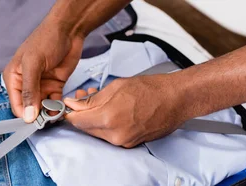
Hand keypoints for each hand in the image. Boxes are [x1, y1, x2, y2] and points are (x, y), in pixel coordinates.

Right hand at [3, 22, 84, 122]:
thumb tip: (27, 116)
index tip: (35, 123)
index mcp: (13, 78)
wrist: (68, 30)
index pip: (16, 105)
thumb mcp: (33, 64)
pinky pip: (54, 103)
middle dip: (38, 116)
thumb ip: (29, 90)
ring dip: (49, 113)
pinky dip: (58, 108)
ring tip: (57, 115)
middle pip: (29, 109)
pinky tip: (63, 109)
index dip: (25, 115)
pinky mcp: (55, 86)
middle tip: (48, 120)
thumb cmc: (46, 40)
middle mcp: (25, 84)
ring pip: (42, 108)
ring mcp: (41, 86)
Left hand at [64, 75, 186, 147]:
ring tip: (100, 101)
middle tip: (84, 98)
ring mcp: (124, 141)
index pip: (77, 121)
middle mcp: (116, 135)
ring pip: (98, 132)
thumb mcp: (116, 86)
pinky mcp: (131, 143)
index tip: (69, 103)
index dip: (71, 111)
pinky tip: (112, 110)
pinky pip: (111, 135)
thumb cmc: (152, 89)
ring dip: (95, 118)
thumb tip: (75, 104)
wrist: (176, 99)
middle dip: (83, 114)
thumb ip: (92, 99)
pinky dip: (107, 124)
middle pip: (86, 128)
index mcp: (110, 118)